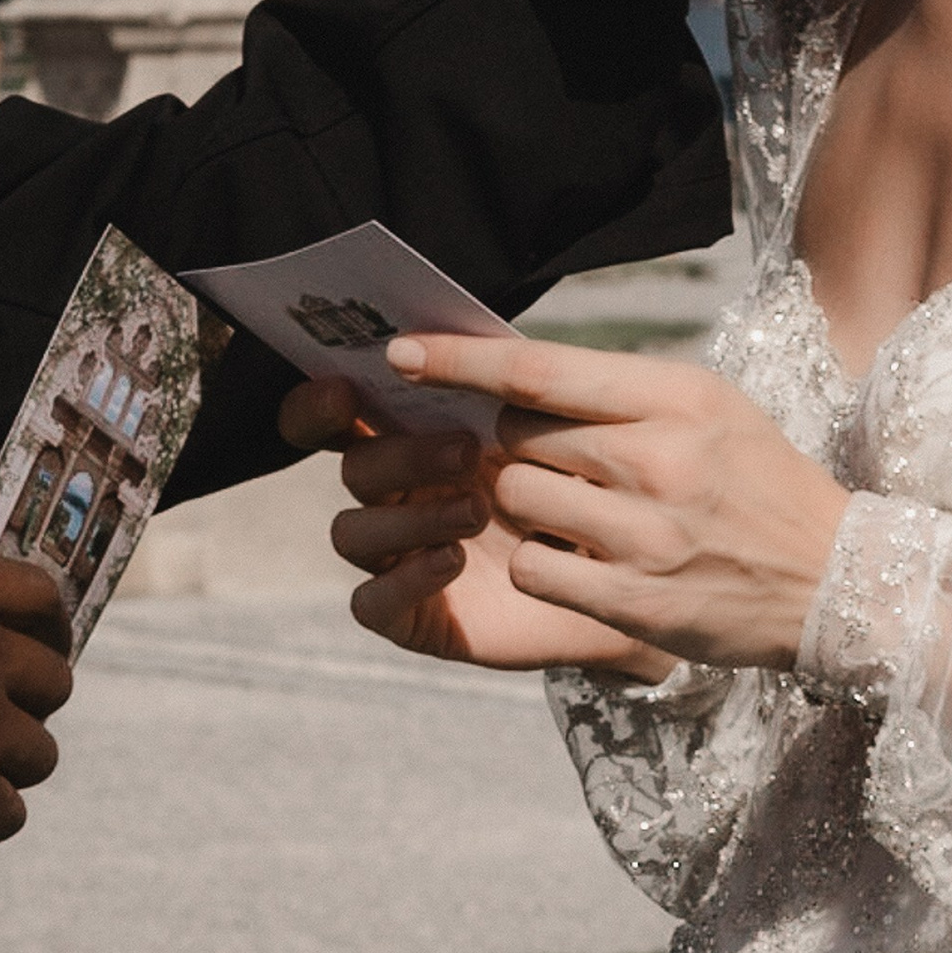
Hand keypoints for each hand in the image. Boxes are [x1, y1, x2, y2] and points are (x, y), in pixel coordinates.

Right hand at [277, 373, 673, 675]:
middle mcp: (393, 493)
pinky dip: (405, 578)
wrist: (633, 570)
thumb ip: (510, 378)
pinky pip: (372, 602)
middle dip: (399, 453)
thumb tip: (462, 338)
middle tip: (465, 449)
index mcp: (408, 435)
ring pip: (353, 532)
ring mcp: (396, 554)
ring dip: (407, 517)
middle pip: (354, 466)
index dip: (318, 404)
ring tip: (477, 509)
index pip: (333, 416)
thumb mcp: (557, 420)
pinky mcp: (411, 613)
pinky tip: (452, 559)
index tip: (344, 388)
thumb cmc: (586, 480)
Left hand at [370, 336, 849, 671]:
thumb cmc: (760, 486)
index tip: (399, 351)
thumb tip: (516, 370)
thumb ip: (622, 390)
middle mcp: (660, 459)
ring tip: (577, 516)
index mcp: (677, 397)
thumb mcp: (709, 410)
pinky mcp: (634, 601)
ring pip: (515, 500)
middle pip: (516, 437)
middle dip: (516, 449)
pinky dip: (540, 565)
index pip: (539, 368)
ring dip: (524, 509)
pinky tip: (581, 563)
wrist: (839, 582)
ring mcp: (645, 534)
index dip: (459, 359)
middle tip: (559, 465)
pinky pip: (533, 569)